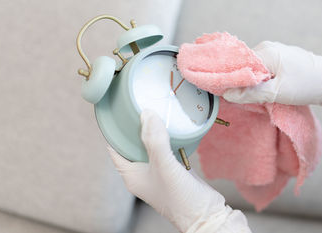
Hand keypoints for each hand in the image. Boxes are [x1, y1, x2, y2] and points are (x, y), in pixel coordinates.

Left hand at [108, 109, 248, 232]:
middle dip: (137, 127)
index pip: (114, 148)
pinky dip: (169, 139)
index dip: (115, 130)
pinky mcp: (175, 171)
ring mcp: (159, 173)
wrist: (207, 215)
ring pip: (152, 146)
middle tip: (141, 105)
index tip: (119, 110)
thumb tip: (147, 113)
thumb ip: (155, 140)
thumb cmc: (180, 198)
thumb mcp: (164, 165)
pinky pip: (168, 150)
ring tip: (158, 112)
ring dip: (155, 132)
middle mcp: (142, 174)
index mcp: (131, 175)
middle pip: (134, 145)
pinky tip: (175, 128)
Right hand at [222, 41, 321, 119]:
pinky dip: (261, 81)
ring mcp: (277, 53)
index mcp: (265, 51)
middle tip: (233, 98)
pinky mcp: (284, 61)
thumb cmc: (308, 84)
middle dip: (238, 81)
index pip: (236, 62)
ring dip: (251, 83)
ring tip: (247, 97)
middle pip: (244, 65)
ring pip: (255, 69)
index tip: (218, 90)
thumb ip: (251, 93)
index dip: (227, 77)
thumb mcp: (277, 92)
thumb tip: (226, 93)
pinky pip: (264, 70)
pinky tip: (261, 92)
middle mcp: (269, 47)